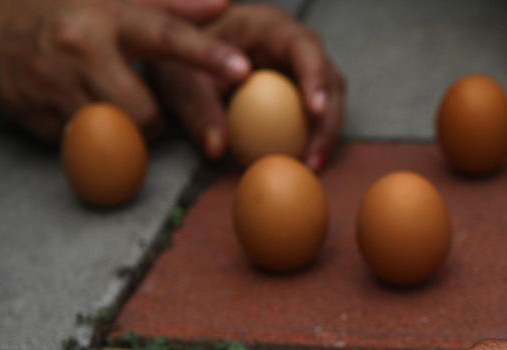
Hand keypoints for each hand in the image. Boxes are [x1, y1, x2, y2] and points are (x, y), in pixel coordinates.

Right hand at [0, 0, 249, 140]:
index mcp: (107, 15)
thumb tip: (222, 3)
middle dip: (150, 121)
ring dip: (119, 133)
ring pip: (112, 136)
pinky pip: (78, 146)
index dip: (207, 54)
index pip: (166, 35)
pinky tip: (67, 108)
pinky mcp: (31, 115)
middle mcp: (79, 48)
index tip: (243, 68)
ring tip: (101, 104)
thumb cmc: (64, 7)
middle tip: (133, 101)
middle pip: (143, 112)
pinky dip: (83, 136)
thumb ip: (170, 5)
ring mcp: (51, 84)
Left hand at [149, 5, 344, 168]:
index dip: (315, 76)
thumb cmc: (179, 56)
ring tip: (311, 166)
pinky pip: (315, 113)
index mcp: (265, 26)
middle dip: (327, 118)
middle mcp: (290, 43)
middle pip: (328, 75)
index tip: (315, 110)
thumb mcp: (181, 80)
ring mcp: (296, 67)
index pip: (304, 46)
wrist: (178, 54)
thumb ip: (198, 109)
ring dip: (325, 133)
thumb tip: (217, 149)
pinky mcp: (296, 89)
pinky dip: (313, 137)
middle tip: (313, 157)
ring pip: (329, 97)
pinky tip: (304, 162)